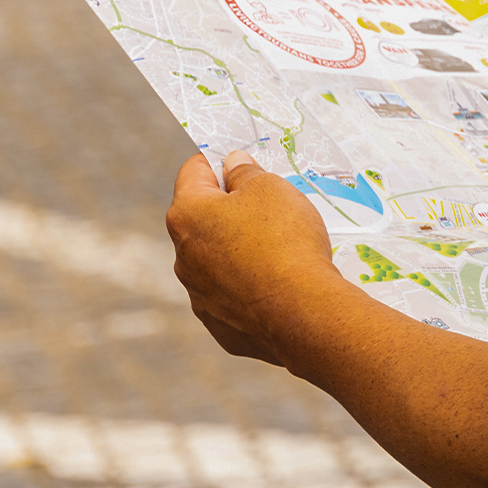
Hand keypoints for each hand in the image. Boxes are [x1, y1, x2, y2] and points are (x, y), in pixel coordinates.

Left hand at [166, 150, 344, 366]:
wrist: (304, 313)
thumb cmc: (285, 240)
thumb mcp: (270, 188)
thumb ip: (245, 172)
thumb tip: (232, 165)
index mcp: (187, 215)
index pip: (193, 172)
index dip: (218, 161)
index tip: (242, 163)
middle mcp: (183, 257)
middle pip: (203, 220)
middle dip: (231, 210)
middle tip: (270, 208)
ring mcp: (200, 296)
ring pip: (217, 261)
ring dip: (239, 250)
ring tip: (280, 251)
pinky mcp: (220, 326)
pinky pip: (233, 296)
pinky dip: (250, 287)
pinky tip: (279, 286)